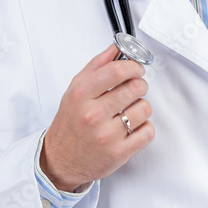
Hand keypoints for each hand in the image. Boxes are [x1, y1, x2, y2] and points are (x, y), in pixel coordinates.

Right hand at [39, 44, 153, 191]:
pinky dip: (144, 127)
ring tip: (130, 110)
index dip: (133, 66)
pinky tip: (133, 127)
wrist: (60, 160)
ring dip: (142, 107)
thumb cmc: (69, 123)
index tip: (136, 69)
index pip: (116, 71)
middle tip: (134, 88)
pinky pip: (148, 131)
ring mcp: (106, 136)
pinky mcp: (119, 153)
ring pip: (145, 108)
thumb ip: (96, 66)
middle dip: (140, 85)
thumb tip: (116, 47)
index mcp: (81, 95)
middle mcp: (93, 115)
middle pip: (135, 87)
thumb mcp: (74, 89)